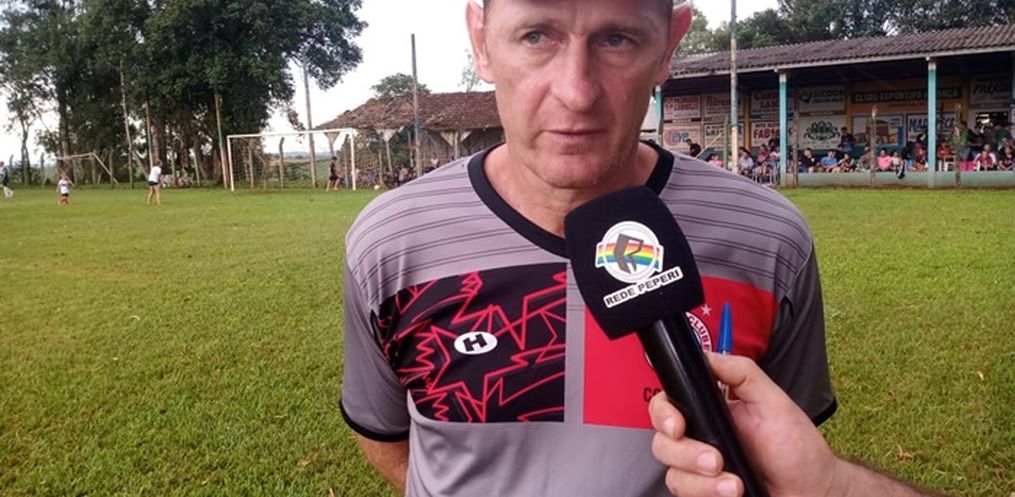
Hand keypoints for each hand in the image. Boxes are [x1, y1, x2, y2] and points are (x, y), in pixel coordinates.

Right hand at [649, 353, 840, 496]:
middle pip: (662, 442)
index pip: (667, 405)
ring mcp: (700, 470)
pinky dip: (708, 494)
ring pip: (672, 473)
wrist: (811, 490)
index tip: (678, 426)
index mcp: (710, 411)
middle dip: (686, 454)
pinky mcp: (705, 492)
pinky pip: (685, 494)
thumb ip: (740, 372)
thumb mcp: (772, 400)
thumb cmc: (797, 448)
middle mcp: (701, 439)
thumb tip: (706, 356)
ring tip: (733, 483)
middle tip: (716, 460)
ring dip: (701, 481)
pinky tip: (732, 492)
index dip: (663, 415)